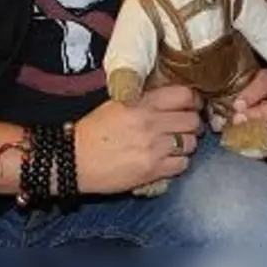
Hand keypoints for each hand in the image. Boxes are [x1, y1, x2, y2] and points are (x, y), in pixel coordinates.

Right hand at [76, 84, 201, 194]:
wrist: (72, 159)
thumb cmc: (93, 131)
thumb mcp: (118, 103)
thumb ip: (147, 99)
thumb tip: (174, 99)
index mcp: (142, 102)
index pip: (185, 95)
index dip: (193, 101)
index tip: (192, 106)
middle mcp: (151, 123)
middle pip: (193, 121)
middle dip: (192, 124)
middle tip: (185, 128)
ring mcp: (153, 147)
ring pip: (191, 144)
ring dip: (187, 144)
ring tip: (175, 145)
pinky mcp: (151, 170)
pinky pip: (182, 165)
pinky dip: (179, 163)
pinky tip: (168, 161)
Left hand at [217, 68, 266, 162]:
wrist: (216, 123)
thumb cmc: (215, 103)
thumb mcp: (211, 92)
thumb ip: (211, 96)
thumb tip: (211, 114)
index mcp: (259, 82)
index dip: (255, 92)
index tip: (237, 106)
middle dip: (263, 114)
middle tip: (242, 123)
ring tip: (258, 136)